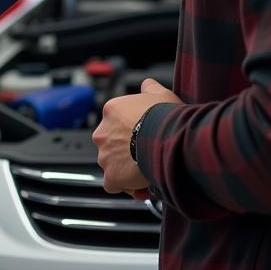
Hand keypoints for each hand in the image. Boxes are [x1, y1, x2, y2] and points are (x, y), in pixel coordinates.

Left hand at [91, 78, 180, 194]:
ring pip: (111, 164)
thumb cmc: (164, 117)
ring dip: (126, 168)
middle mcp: (103, 132)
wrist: (167, 137)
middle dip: (126, 150)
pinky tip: (140, 183)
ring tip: (146, 169)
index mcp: (112, 111)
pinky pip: (113, 184)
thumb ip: (150, 88)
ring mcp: (105, 155)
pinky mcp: (111, 175)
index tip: (143, 137)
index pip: (116, 124)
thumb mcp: (160, 93)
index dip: (130, 132)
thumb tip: (147, 84)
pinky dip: (125, 185)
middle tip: (145, 154)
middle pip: (111, 144)